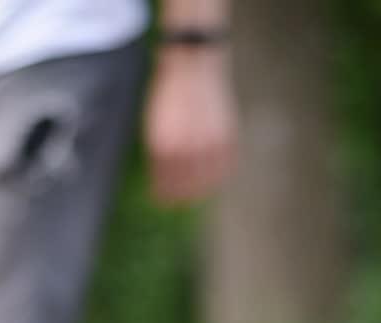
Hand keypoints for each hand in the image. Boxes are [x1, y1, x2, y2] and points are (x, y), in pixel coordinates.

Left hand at [144, 48, 236, 203]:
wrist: (192, 63)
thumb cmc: (168, 93)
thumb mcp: (154, 123)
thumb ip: (158, 151)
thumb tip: (162, 177)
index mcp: (164, 145)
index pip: (165, 183)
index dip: (163, 195)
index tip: (160, 200)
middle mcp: (187, 147)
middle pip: (185, 186)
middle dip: (179, 196)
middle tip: (175, 201)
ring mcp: (209, 143)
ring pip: (206, 181)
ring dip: (199, 189)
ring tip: (194, 193)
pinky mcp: (227, 136)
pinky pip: (224, 167)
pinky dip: (217, 175)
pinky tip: (212, 177)